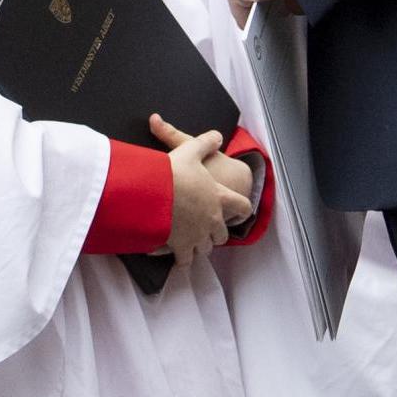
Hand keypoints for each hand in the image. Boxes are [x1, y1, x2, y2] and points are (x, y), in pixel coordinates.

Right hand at [150, 115, 249, 264]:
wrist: (153, 194)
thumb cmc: (174, 172)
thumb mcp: (190, 149)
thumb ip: (205, 143)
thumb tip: (217, 136)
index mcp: (218, 197)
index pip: (242, 206)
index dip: (242, 208)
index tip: (240, 211)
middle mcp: (212, 220)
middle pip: (221, 235)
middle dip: (216, 233)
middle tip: (208, 228)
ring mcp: (197, 236)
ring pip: (205, 249)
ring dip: (200, 245)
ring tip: (191, 240)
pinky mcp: (181, 247)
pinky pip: (185, 260)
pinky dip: (182, 259)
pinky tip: (175, 254)